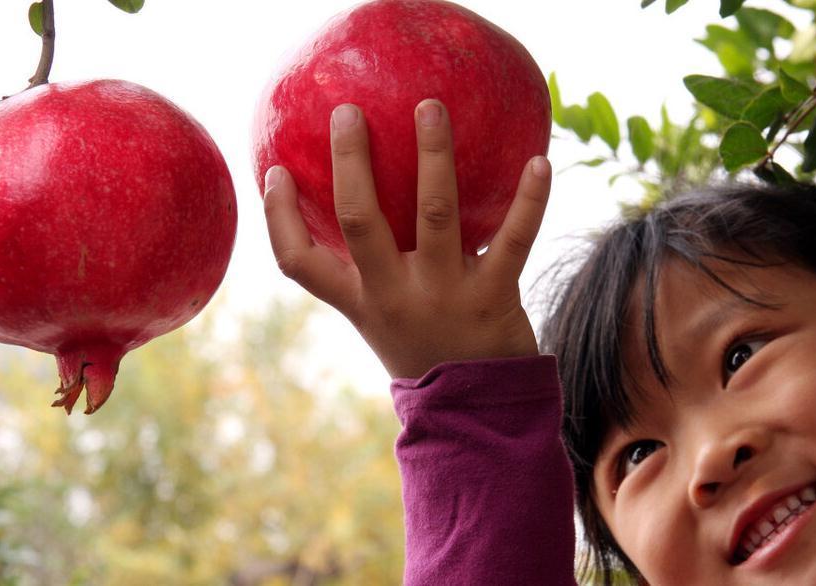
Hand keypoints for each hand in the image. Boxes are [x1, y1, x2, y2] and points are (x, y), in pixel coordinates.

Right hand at [262, 99, 551, 378]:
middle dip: (351, 161)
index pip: (298, 262)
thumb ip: (373, 270)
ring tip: (431, 107)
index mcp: (361, 301)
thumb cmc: (428, 348)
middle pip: (359, 220)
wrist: (478, 414)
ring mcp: (444, 294)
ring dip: (434, 154)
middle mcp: (394, 295)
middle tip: (349, 111)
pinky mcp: (494, 297)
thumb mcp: (385, 318)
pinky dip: (529, 198)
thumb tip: (373, 196)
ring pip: (435, 212)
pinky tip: (539, 160)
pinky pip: (513, 238)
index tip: (276, 170)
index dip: (279, 216)